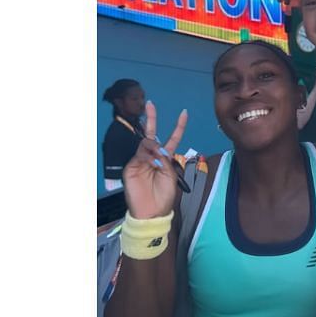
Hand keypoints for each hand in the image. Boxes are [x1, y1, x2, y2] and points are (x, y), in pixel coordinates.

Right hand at [120, 101, 188, 218]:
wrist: (151, 212)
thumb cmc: (164, 196)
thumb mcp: (171, 176)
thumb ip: (166, 160)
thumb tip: (158, 148)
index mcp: (165, 158)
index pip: (172, 139)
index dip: (178, 126)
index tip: (184, 113)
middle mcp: (153, 156)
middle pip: (152, 134)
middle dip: (151, 118)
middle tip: (150, 104)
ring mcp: (141, 160)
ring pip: (146, 144)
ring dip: (154, 147)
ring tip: (159, 159)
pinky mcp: (131, 166)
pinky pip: (140, 155)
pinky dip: (148, 156)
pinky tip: (153, 163)